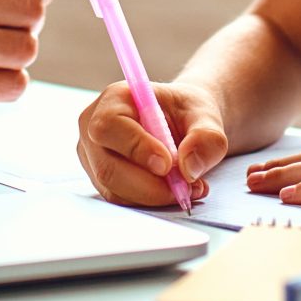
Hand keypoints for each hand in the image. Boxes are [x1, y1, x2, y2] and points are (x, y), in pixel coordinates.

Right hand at [77, 81, 228, 207]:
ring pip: (115, 189)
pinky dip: (150, 201)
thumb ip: (205, 137)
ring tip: (188, 188)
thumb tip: (188, 167)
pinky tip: (174, 190)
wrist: (184, 123)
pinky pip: (121, 199)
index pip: (110, 125)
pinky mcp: (101, 178)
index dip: (136, 147)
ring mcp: (94, 156)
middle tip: (186, 188)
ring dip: (153, 196)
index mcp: (115, 99)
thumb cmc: (188, 112)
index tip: (167, 165)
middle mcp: (94, 127)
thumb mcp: (206, 115)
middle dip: (149, 186)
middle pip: (108, 166)